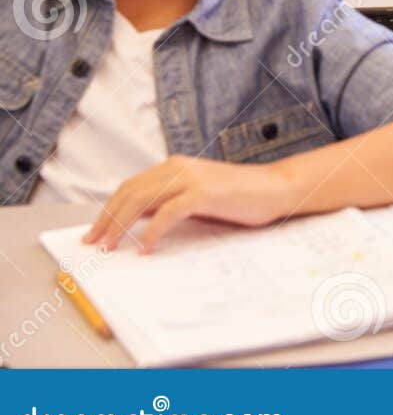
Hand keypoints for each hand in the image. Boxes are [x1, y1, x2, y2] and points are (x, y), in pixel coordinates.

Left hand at [85, 156, 292, 251]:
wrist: (277, 188)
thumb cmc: (241, 197)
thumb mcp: (198, 198)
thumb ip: (170, 202)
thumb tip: (136, 220)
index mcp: (175, 166)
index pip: (130, 186)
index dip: (108, 209)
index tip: (95, 232)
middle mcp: (178, 167)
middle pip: (129, 192)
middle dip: (106, 220)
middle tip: (94, 244)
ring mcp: (191, 177)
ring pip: (141, 200)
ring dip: (120, 226)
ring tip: (110, 247)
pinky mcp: (203, 192)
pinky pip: (166, 213)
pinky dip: (151, 232)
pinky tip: (145, 248)